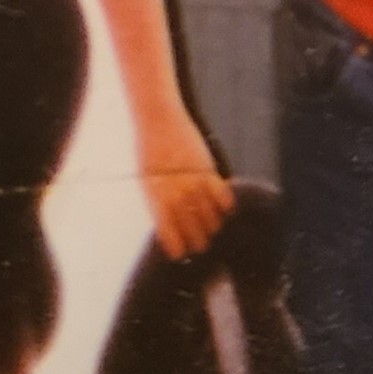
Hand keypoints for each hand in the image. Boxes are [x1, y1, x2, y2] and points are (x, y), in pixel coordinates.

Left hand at [137, 106, 235, 258]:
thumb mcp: (147, 178)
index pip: (168, 231)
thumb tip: (168, 221)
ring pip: (209, 215)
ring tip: (213, 230)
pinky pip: (222, 196)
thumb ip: (158, 199)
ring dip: (213, 226)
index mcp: (156, 196)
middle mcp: (176, 193)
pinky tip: (225, 210)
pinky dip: (225, 206)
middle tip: (202, 246)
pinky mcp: (206, 168)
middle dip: (198, 241)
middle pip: (192, 227)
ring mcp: (193, 181)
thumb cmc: (149, 148)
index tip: (180, 254)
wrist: (158, 119)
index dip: (176, 245)